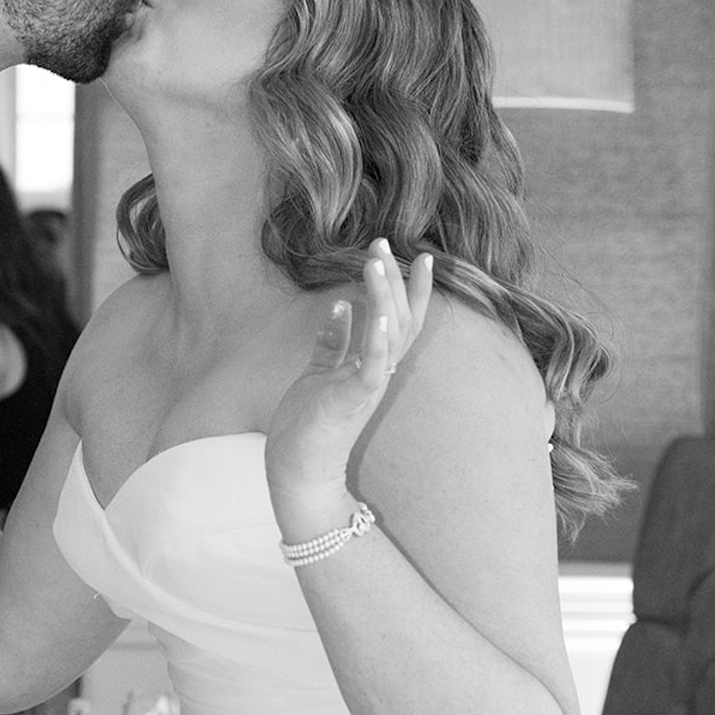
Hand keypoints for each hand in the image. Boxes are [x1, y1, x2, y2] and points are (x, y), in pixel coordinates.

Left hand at [265, 239, 432, 531]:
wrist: (297, 472)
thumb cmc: (307, 427)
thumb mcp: (318, 375)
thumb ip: (332, 342)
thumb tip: (340, 306)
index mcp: (370, 368)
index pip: (400, 322)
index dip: (412, 290)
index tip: (417, 256)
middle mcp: (377, 375)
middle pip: (400, 321)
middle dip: (395, 280)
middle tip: (384, 243)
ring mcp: (367, 387)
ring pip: (388, 336)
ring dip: (385, 297)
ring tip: (377, 262)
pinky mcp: (351, 399)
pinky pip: (371, 364)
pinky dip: (375, 337)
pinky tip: (377, 310)